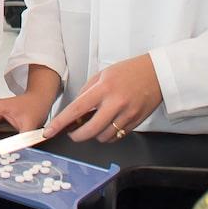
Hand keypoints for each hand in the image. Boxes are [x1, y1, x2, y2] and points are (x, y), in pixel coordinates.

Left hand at [43, 54, 162, 142]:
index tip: (50, 130)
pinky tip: (106, 126)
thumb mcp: (103, 74)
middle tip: (71, 132)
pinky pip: (117, 137)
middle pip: (90, 130)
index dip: (61, 122)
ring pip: (104, 137)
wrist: (157, 73)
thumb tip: (75, 109)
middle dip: (77, 136)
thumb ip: (87, 91)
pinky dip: (107, 135)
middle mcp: (116, 104)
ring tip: (92, 125)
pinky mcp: (136, 123)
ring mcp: (127, 115)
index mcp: (104, 89)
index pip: (77, 109)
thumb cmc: (129, 71)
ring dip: (93, 135)